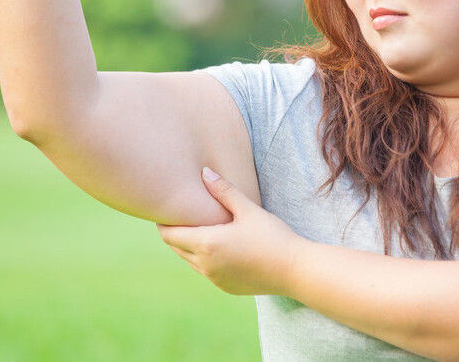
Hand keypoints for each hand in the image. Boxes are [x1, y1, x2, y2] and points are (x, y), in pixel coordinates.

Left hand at [158, 167, 303, 296]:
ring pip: (190, 260)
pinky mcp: (225, 287)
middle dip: (175, 232)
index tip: (166, 209)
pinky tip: (220, 246)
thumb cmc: (273, 236)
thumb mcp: (248, 209)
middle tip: (181, 215)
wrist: (295, 270)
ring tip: (200, 228)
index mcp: (207, 244)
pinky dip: (205, 258)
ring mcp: (214, 279)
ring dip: (190, 246)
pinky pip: (205, 271)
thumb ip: (223, 191)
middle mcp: (205, 265)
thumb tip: (203, 172)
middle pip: (176, 248)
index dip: (164, 222)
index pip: (169, 235)